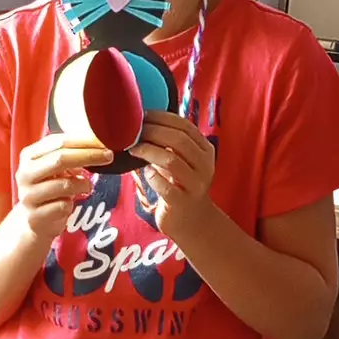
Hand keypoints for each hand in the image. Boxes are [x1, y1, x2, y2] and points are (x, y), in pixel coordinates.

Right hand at [14, 130, 106, 242]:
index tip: (103, 142)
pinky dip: (72, 203)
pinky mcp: (36, 217)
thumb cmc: (48, 188)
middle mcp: (25, 174)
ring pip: (65, 185)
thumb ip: (69, 154)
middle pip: (60, 160)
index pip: (57, 143)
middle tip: (108, 156)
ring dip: (83, 184)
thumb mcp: (53, 167)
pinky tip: (69, 202)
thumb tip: (97, 144)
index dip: (82, 141)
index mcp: (28, 157)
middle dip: (88, 156)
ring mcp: (28, 196)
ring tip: (86, 186)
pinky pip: (63, 206)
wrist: (34, 221)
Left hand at [131, 110, 216, 238]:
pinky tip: (145, 173)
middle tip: (133, 131)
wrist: (192, 222)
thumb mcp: (181, 161)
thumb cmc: (180, 185)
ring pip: (171, 160)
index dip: (162, 118)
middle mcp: (205, 166)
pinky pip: (165, 186)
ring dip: (148, 151)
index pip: (185, 126)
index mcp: (205, 150)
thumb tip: (142, 120)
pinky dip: (152, 176)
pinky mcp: (182, 202)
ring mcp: (195, 185)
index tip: (142, 115)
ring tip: (133, 149)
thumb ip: (170, 143)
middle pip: (179, 140)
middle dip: (152, 132)